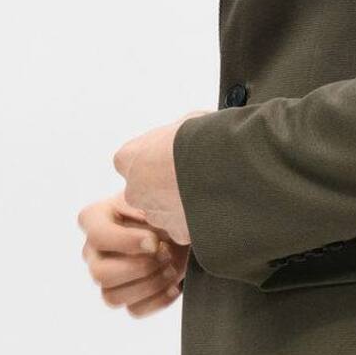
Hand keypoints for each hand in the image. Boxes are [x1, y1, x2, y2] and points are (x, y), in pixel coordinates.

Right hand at [78, 189, 188, 318]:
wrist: (183, 224)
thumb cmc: (164, 204)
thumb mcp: (155, 195)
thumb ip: (146, 199)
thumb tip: (145, 217)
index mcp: (95, 219)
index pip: (97, 236)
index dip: (127, 242)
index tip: (155, 241)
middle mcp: (93, 250)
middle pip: (100, 274)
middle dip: (139, 268)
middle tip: (166, 254)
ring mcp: (107, 276)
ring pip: (112, 297)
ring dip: (149, 285)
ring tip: (172, 268)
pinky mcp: (125, 295)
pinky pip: (134, 310)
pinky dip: (158, 300)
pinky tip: (175, 285)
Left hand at [111, 108, 213, 244]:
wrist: (225, 166)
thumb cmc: (202, 139)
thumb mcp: (185, 121)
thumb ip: (174, 135)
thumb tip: (185, 135)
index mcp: (130, 159)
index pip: (132, 162)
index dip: (155, 159)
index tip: (173, 157)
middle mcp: (135, 191)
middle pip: (146, 192)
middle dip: (166, 187)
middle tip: (193, 176)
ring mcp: (155, 215)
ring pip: (165, 213)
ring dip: (181, 205)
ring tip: (209, 189)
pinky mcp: (177, 233)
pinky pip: (186, 228)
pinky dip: (197, 222)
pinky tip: (215, 206)